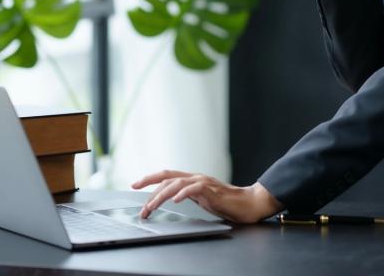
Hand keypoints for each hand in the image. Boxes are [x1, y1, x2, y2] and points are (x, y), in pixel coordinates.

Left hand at [132, 170, 282, 223]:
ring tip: (152, 207)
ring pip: (177, 184)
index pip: (167, 176)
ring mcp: (204, 182)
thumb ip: (189, 195)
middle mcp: (196, 177)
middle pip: (167, 178)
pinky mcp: (212, 190)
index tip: (135, 184)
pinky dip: (183, 194)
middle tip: (142, 208)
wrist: (248, 203)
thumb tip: (172, 198)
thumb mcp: (202, 199)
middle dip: (150, 191)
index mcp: (192, 179)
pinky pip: (194, 189)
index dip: (150, 179)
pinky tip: (175, 200)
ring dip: (161, 196)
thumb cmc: (226, 203)